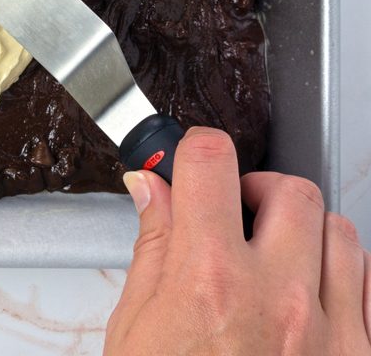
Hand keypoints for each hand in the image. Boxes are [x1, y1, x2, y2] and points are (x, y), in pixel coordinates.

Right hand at [106, 127, 370, 354]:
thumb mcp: (136, 327)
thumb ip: (154, 246)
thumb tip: (154, 189)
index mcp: (209, 281)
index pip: (214, 162)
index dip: (195, 150)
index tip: (189, 161)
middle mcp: (279, 299)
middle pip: (289, 189)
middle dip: (254, 190)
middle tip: (229, 215)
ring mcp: (331, 334)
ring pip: (340, 231)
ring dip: (302, 231)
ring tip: (270, 258)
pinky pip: (370, 285)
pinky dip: (340, 275)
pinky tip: (305, 294)